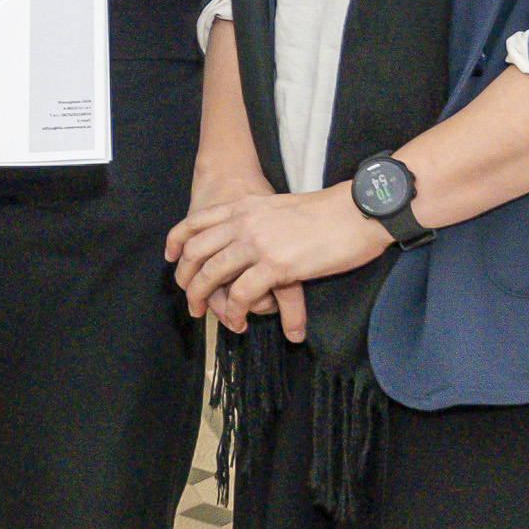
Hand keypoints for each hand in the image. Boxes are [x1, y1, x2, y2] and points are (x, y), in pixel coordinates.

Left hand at [167, 182, 387, 340]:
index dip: (176, 242)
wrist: (357, 211)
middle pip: (195, 252)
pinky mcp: (275, 266)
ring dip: (204, 300)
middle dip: (186, 280)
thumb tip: (252, 234)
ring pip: (211, 274)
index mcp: (244, 207)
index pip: (195, 222)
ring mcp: (257, 243)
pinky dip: (235, 312)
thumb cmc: (327, 212)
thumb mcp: (279, 206)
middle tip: (190, 301)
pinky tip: (239, 322)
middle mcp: (243, 222)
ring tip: (207, 317)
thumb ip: (259, 218)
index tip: (171, 260)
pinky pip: (241, 293)